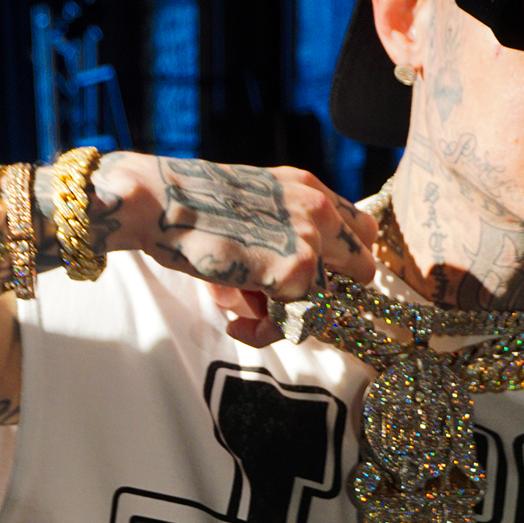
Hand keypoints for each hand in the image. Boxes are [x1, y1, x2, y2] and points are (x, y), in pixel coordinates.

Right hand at [98, 155, 376, 348]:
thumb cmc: (190, 209)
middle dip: (328, 291)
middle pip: (362, 269)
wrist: (161, 201)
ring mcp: (312, 241)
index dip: (341, 262)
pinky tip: (235, 326)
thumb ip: (278, 241)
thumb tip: (272, 298)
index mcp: (308, 188)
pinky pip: (295, 324)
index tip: (310, 281)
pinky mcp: (296, 274)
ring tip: (241, 315)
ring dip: (284, 317)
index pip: (359, 230)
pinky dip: (265, 335)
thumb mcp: (248, 210)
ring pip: (324, 304)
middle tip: (285, 302)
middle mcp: (319, 209)